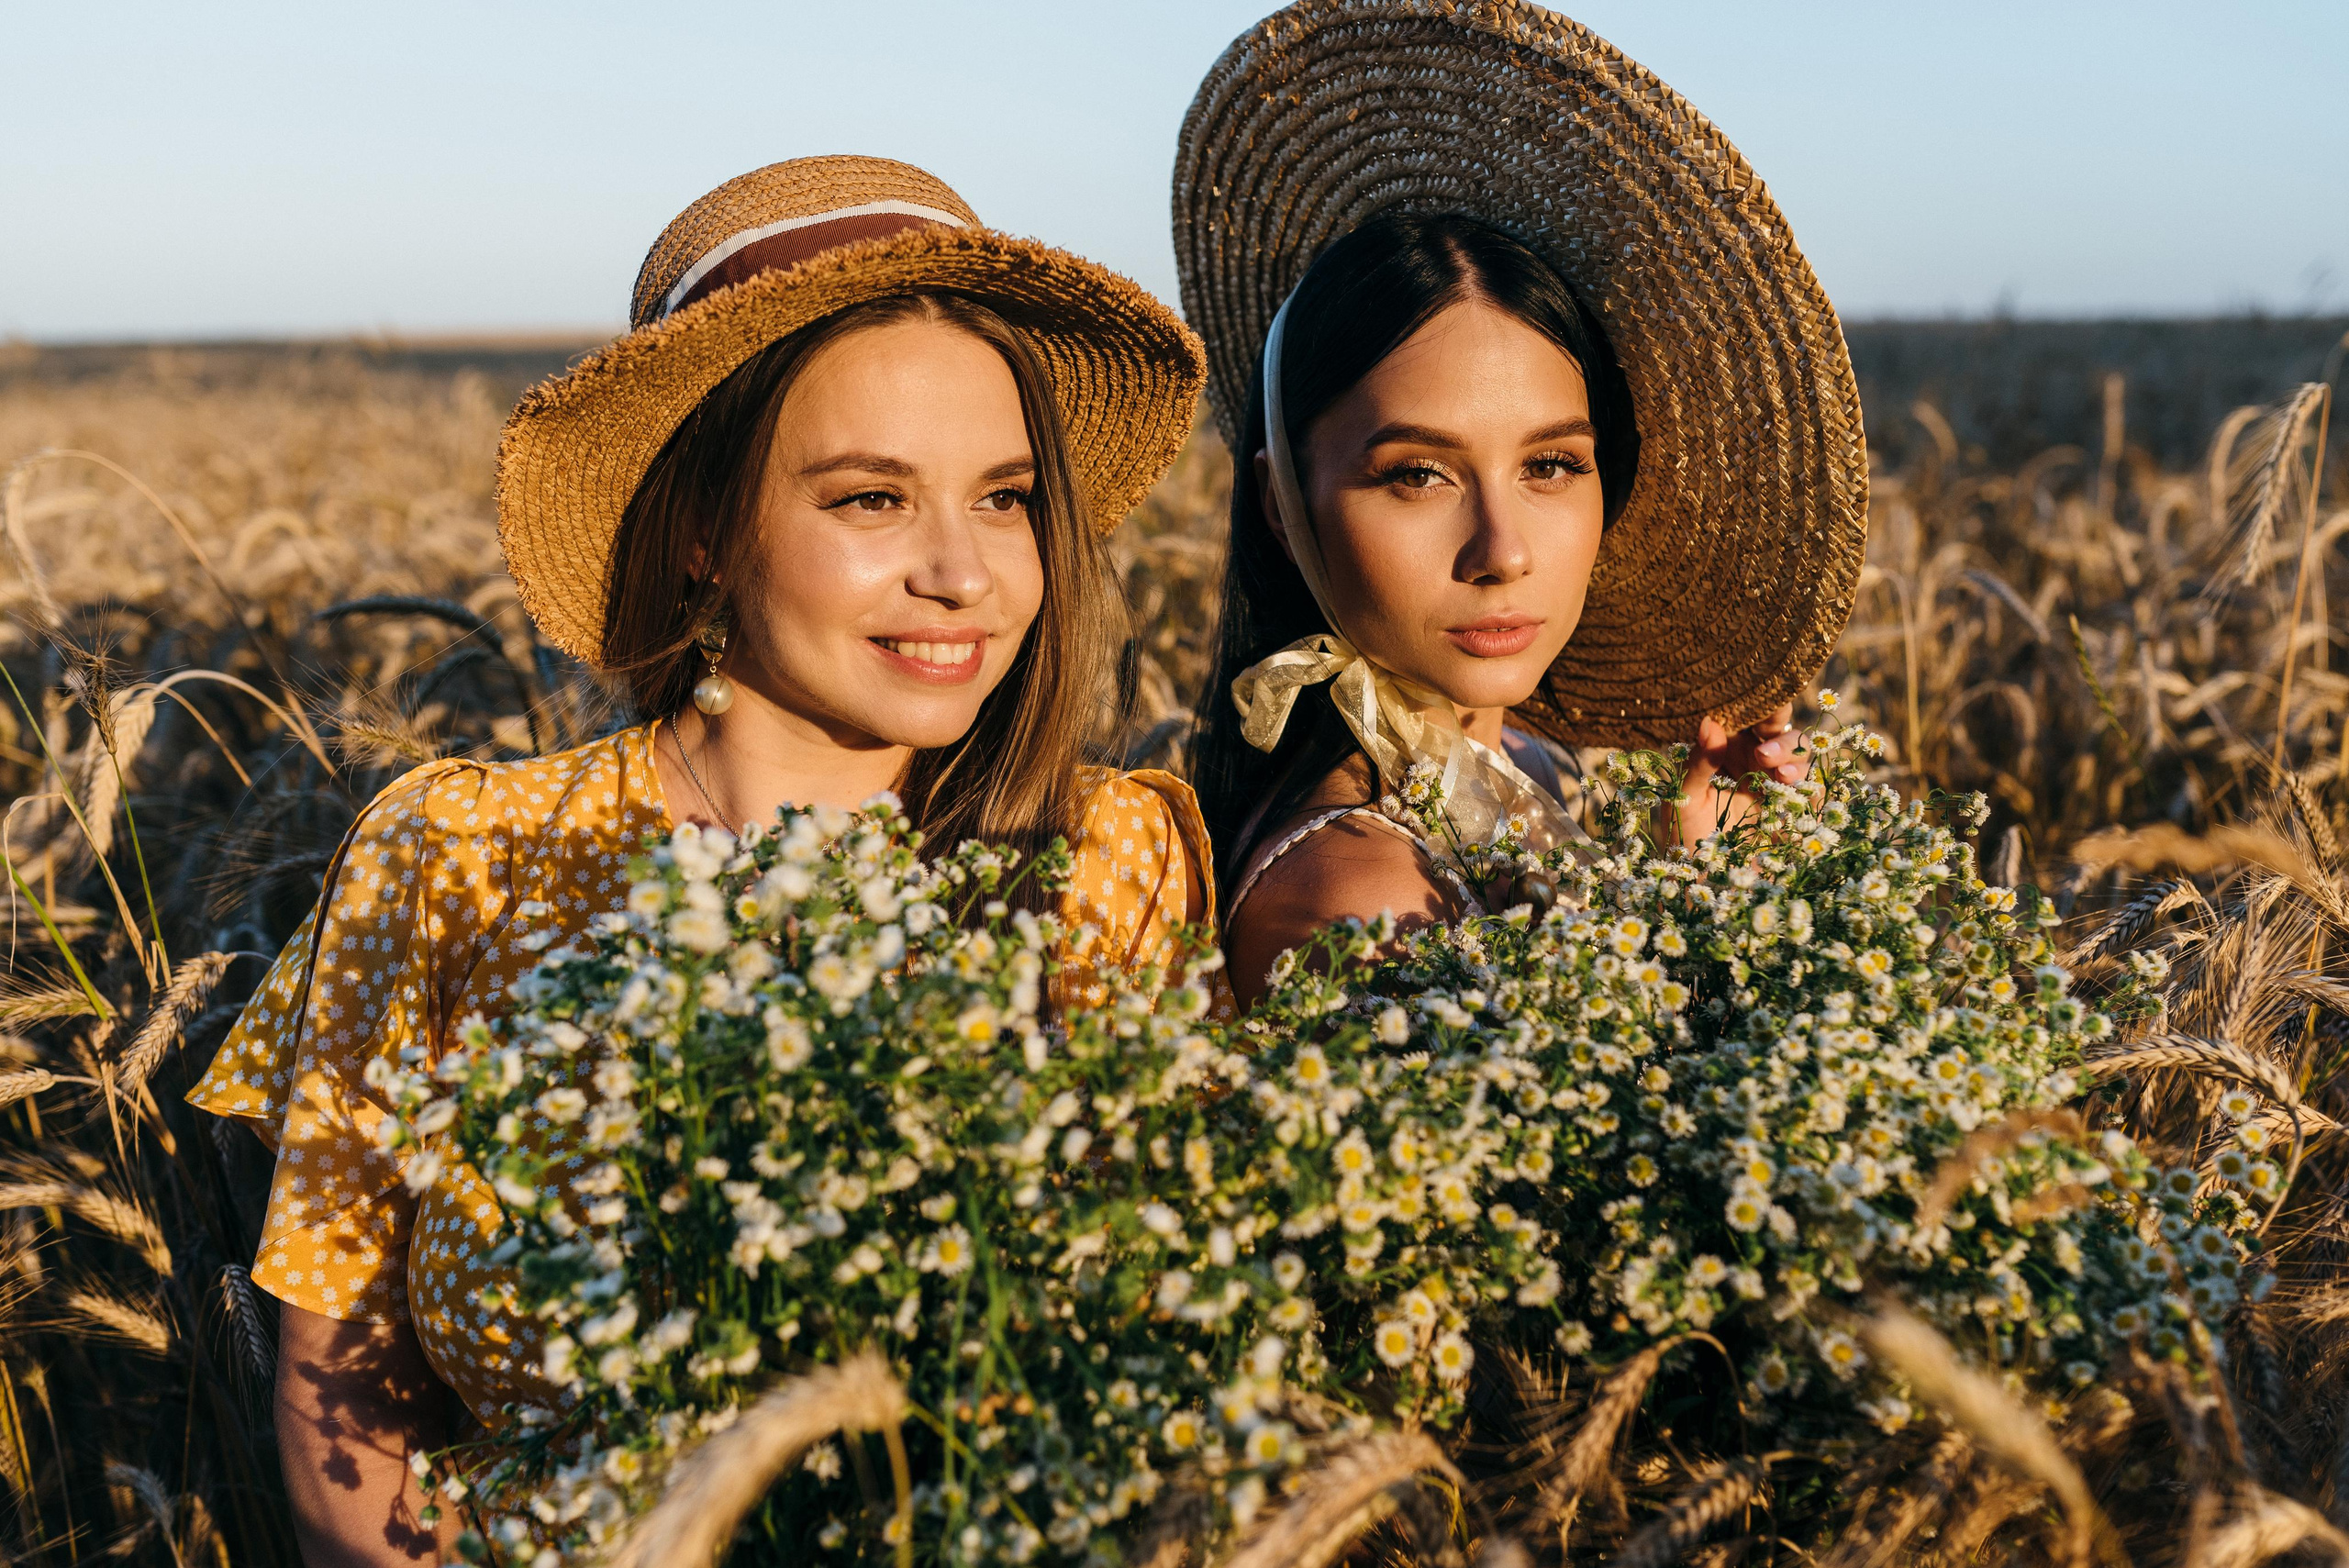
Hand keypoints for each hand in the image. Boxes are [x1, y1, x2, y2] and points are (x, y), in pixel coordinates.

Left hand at [1669, 702, 1806, 845]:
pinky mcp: (1795, 806)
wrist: (1708, 884)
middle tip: (1763, 748)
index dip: (1753, 706)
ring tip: (1778, 775)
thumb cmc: (1686, 839)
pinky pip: (1810, 786)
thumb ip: (1697, 763)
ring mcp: (1776, 781)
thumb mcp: (1685, 801)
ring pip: (1797, 752)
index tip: (1755, 705)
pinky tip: (1790, 787)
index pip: (1742, 716)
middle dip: (1776, 731)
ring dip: (1791, 756)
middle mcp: (1752, 759)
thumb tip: (1709, 721)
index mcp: (1723, 749)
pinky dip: (1806, 783)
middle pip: (1775, 729)